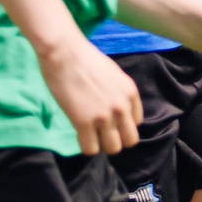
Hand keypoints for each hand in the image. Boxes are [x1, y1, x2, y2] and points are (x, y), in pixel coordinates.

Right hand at [37, 40, 142, 156]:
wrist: (65, 53)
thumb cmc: (85, 59)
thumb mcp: (114, 75)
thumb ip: (119, 93)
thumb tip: (116, 109)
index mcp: (131, 93)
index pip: (136, 123)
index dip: (122, 125)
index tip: (109, 122)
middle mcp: (122, 107)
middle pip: (129, 140)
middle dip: (116, 139)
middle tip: (101, 133)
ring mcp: (104, 117)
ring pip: (113, 148)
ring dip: (102, 144)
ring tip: (91, 135)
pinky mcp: (83, 123)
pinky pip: (91, 149)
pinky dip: (86, 147)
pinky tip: (80, 136)